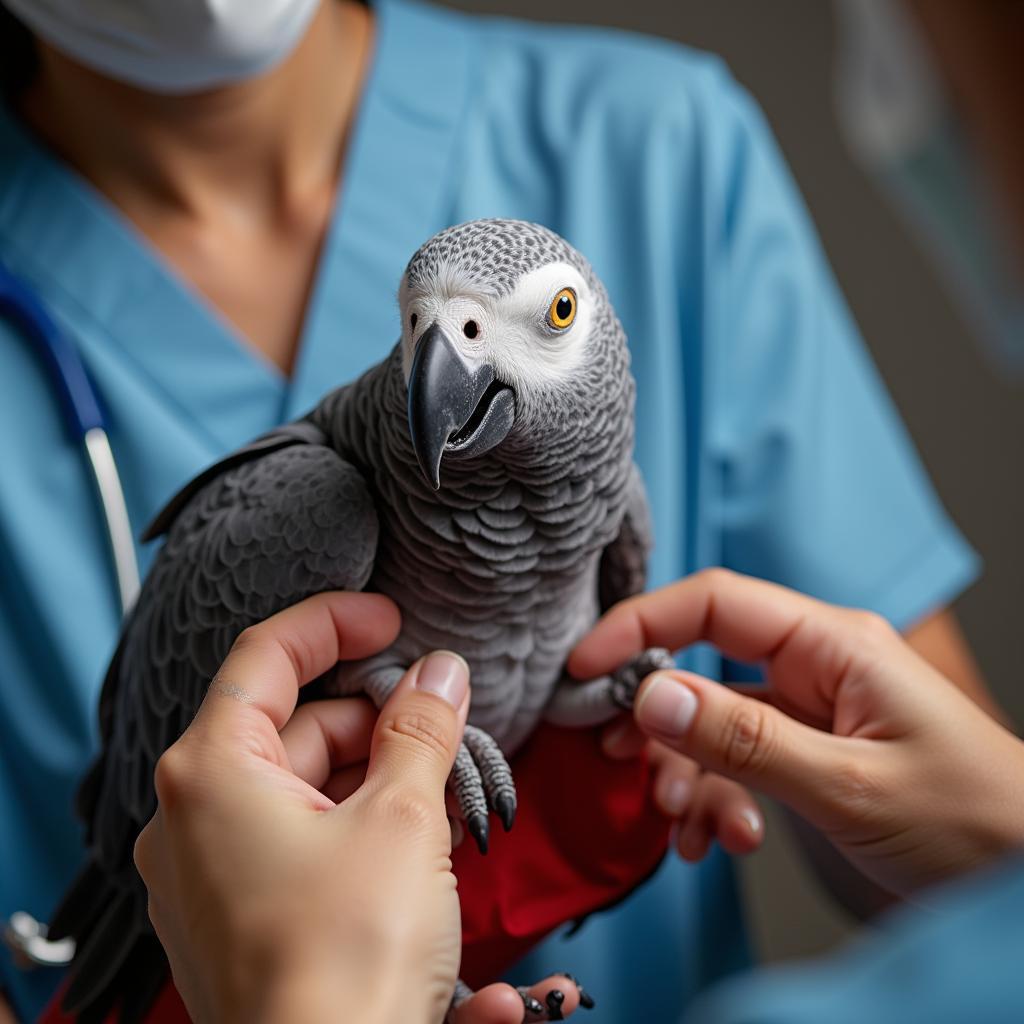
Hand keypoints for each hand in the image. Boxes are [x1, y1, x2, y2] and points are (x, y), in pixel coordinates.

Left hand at [135, 592, 468, 1023]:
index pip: (267, 654)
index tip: (391, 618)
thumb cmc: (343, 966)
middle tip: (444, 724)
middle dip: (376, 716)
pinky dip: (358, 825)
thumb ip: (420, 728)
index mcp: (212, 772)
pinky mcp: (240, 914)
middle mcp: (194, 817)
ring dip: (377, 775)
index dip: (335, 622)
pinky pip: (301, 838)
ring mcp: (212, 871)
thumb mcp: (401, 820)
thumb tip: (439, 672)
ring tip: (444, 794)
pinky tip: (419, 846)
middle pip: (296, 724)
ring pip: (305, 784)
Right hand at [570, 569, 1023, 899]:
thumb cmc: (975, 824)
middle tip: (621, 759)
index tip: (584, 668)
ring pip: (710, 722)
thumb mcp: (849, 785)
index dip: (641, 626)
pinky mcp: (807, 755)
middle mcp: (816, 667)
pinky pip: (736, 762)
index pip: (714, 603)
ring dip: (686, 774)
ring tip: (690, 827)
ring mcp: (810, 713)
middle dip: (655, 714)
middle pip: (701, 662)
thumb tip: (649, 694)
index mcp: (833, 644)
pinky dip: (714, 798)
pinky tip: (718, 837)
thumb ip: (744, 738)